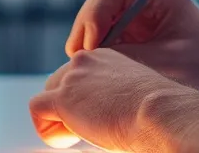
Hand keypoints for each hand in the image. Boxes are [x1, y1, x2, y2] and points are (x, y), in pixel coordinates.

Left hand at [29, 48, 184, 150]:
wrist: (162, 112)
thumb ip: (115, 97)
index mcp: (106, 57)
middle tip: (90, 128)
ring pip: (46, 98)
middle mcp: (86, 60)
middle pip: (58, 84)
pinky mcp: (63, 97)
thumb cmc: (159, 111)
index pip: (79, 76)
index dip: (84, 101)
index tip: (102, 117)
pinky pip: (37, 110)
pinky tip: (71, 140)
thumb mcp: (135, 96)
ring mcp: (73, 77)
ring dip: (59, 120)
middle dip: (68, 109)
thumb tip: (106, 116)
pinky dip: (49, 130)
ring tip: (82, 136)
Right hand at [66, 0, 198, 95]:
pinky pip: (105, 35)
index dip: (94, 13)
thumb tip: (89, 60)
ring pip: (97, 18)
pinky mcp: (135, 32)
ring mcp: (139, 13)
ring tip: (88, 67)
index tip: (91, 46)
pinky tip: (99, 70)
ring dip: (88, 41)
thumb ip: (127, 58)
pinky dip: (97, 51)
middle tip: (80, 59)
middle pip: (100, 0)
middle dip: (86, 28)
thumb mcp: (167, 63)